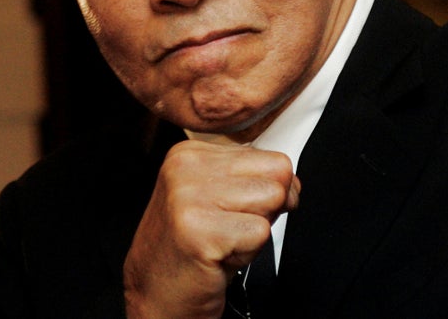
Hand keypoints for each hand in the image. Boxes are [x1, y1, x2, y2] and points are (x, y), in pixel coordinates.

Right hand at [123, 139, 299, 318]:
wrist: (155, 293)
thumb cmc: (191, 248)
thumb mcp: (219, 197)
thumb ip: (252, 178)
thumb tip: (292, 180)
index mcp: (191, 153)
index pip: (273, 157)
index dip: (274, 189)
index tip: (245, 209)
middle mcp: (186, 167)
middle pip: (278, 175)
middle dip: (269, 208)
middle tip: (235, 228)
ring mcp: (189, 196)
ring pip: (272, 200)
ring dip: (257, 231)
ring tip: (225, 240)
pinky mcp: (198, 230)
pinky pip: (260, 233)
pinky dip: (248, 252)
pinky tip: (219, 255)